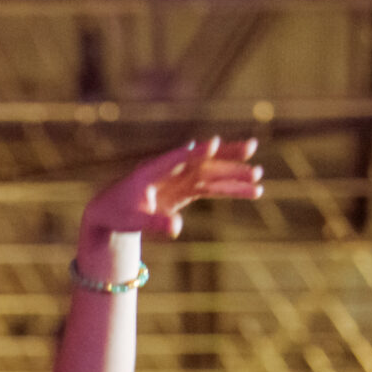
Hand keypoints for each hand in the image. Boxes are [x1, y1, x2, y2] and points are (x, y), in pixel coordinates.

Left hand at [82, 137, 262, 240]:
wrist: (112, 213)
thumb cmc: (117, 214)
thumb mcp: (133, 221)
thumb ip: (154, 223)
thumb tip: (177, 228)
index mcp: (151, 171)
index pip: (177, 159)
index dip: (194, 152)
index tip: (213, 144)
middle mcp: (170, 171)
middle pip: (202, 160)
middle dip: (226, 155)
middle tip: (251, 147)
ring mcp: (179, 179)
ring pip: (212, 174)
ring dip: (234, 174)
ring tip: (259, 176)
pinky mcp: (186, 190)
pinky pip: (212, 188)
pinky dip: (231, 190)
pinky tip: (253, 191)